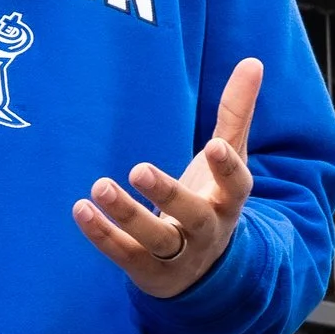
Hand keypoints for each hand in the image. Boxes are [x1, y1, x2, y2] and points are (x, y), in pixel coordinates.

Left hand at [72, 56, 261, 298]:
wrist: (202, 272)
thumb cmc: (212, 200)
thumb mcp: (229, 159)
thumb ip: (236, 112)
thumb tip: (253, 61)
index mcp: (228, 202)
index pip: (236, 187)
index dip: (227, 169)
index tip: (214, 146)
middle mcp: (206, 232)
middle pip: (192, 217)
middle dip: (168, 195)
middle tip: (138, 169)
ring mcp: (177, 256)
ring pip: (154, 239)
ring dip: (127, 215)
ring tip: (99, 187)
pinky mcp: (147, 272)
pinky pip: (123, 255)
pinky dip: (102, 234)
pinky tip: (81, 209)